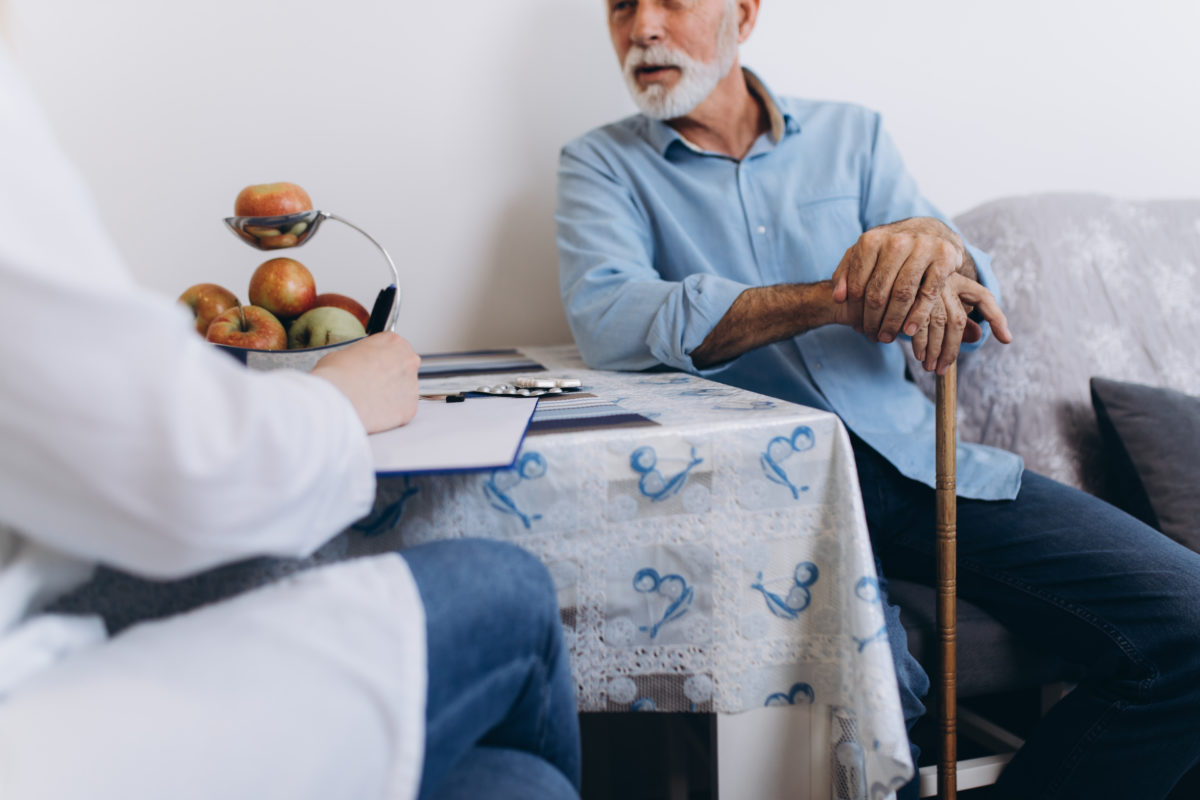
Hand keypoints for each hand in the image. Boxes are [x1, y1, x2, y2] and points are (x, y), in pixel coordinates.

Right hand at [311, 333, 420, 432]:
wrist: (338, 401)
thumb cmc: (337, 375)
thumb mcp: (344, 352)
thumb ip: (361, 356)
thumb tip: (358, 364)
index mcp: (394, 342)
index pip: (396, 347)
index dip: (383, 359)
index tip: (376, 365)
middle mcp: (408, 361)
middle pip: (404, 368)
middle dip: (391, 377)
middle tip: (372, 384)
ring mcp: (412, 385)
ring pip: (405, 391)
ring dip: (392, 395)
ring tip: (370, 399)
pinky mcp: (410, 408)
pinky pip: (403, 411)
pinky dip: (391, 413)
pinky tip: (375, 411)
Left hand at [831, 218, 965, 342]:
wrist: (930, 232)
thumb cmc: (890, 250)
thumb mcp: (864, 256)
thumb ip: (846, 273)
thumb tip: (838, 298)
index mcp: (871, 240)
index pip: (858, 285)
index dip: (855, 310)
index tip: (857, 326)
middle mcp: (896, 241)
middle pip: (878, 292)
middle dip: (873, 320)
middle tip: (872, 336)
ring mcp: (922, 248)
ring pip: (902, 295)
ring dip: (893, 322)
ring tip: (887, 337)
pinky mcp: (944, 258)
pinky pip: (928, 293)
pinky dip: (918, 315)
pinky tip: (909, 331)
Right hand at [911, 273, 1012, 374]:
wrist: (895, 271)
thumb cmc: (923, 292)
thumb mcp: (944, 301)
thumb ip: (962, 320)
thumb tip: (977, 337)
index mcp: (960, 282)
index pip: (984, 298)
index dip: (997, 318)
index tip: (1006, 340)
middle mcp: (946, 282)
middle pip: (957, 320)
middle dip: (951, 349)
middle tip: (943, 369)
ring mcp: (927, 287)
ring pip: (936, 323)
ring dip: (933, 350)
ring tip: (930, 367)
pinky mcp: (908, 294)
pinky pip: (916, 322)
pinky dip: (918, 342)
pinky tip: (919, 354)